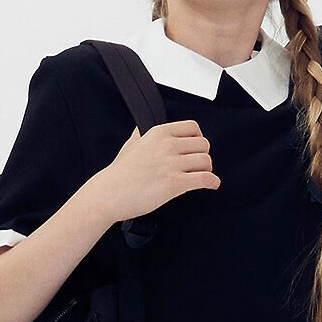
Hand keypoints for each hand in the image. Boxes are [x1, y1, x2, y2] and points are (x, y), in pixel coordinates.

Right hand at [98, 120, 220, 222]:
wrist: (109, 194)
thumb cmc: (118, 174)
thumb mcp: (131, 144)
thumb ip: (141, 135)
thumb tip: (141, 129)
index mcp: (158, 133)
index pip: (192, 128)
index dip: (198, 139)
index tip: (196, 149)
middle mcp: (166, 146)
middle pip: (203, 145)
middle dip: (203, 156)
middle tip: (199, 166)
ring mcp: (171, 165)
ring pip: (206, 161)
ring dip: (207, 170)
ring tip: (202, 176)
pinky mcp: (174, 184)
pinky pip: (204, 179)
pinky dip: (212, 182)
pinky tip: (212, 184)